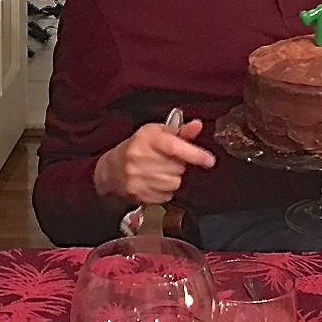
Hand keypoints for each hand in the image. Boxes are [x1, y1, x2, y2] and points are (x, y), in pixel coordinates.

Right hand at [93, 118, 216, 204]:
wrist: (111, 170)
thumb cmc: (138, 147)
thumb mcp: (156, 133)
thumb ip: (180, 131)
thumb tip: (197, 126)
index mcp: (146, 138)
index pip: (174, 146)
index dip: (194, 154)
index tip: (209, 160)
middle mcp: (140, 157)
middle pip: (178, 167)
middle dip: (180, 165)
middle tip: (170, 161)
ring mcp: (138, 177)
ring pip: (174, 183)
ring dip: (174, 178)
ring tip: (162, 171)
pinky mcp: (138, 194)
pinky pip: (166, 195)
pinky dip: (166, 190)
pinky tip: (156, 182)